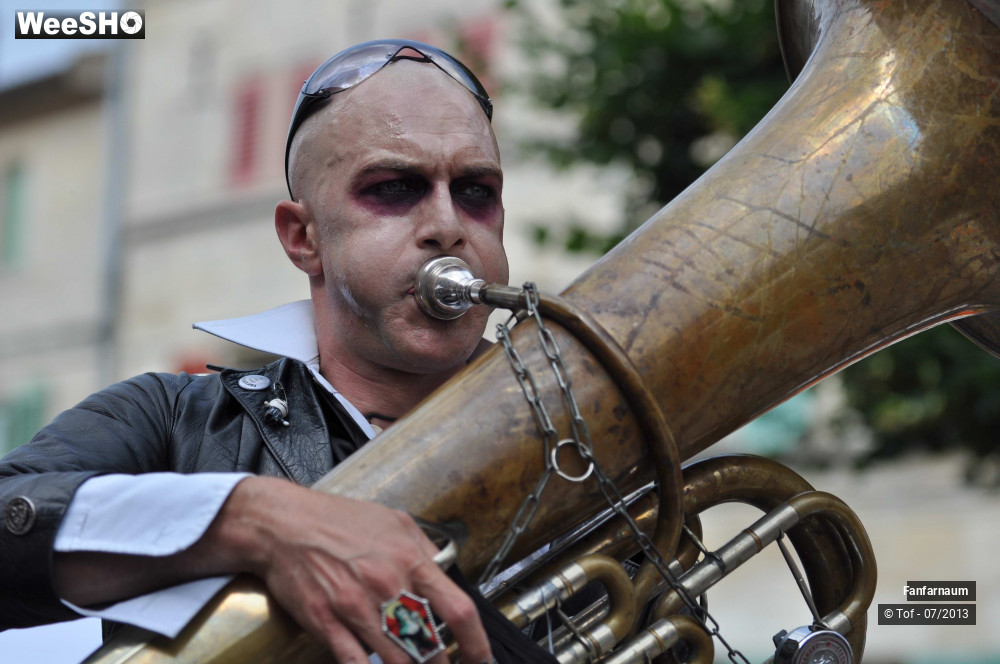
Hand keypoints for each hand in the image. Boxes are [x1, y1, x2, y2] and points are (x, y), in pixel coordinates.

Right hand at [207, 476, 492, 663]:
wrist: (284, 524)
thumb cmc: (338, 521)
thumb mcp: (394, 522)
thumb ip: (425, 550)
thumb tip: (448, 572)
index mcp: (409, 560)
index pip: (459, 610)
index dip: (477, 643)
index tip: (483, 658)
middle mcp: (387, 586)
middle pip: (430, 645)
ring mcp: (356, 609)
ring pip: (398, 662)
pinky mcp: (327, 624)